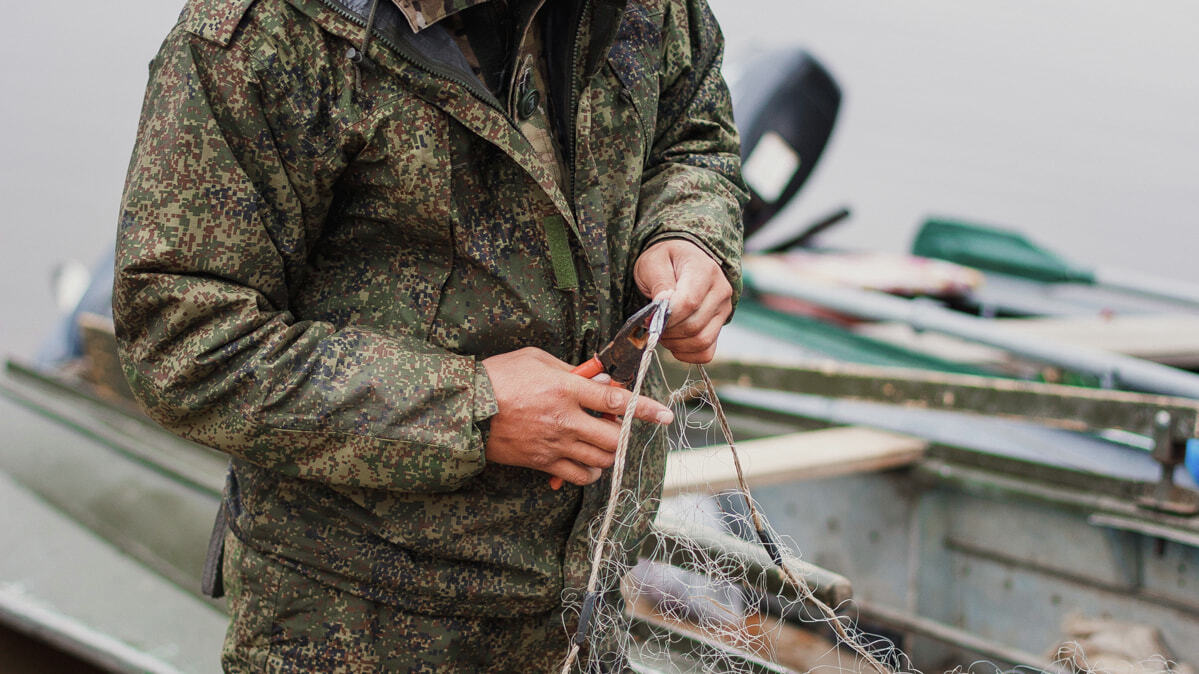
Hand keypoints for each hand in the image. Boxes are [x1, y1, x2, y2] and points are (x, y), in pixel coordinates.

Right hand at [481, 347, 673, 485]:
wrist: (463, 410)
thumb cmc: (497, 377)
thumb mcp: (535, 358)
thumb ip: (569, 369)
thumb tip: (595, 379)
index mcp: (565, 388)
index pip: (616, 400)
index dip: (645, 408)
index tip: (665, 414)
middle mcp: (565, 420)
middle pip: (614, 437)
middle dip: (623, 434)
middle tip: (617, 426)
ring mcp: (554, 445)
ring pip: (601, 459)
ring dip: (609, 453)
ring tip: (600, 441)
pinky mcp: (542, 463)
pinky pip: (579, 476)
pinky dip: (590, 470)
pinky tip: (585, 459)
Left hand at [633, 239, 731, 362]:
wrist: (681, 260)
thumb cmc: (665, 260)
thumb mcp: (653, 263)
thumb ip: (659, 283)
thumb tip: (663, 309)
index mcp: (705, 270)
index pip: (689, 303)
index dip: (666, 317)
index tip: (649, 317)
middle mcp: (721, 290)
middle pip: (694, 326)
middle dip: (667, 331)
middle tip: (653, 325)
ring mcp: (724, 310)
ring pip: (701, 341)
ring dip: (675, 344)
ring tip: (663, 331)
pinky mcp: (720, 326)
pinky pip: (706, 352)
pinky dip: (687, 353)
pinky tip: (674, 342)